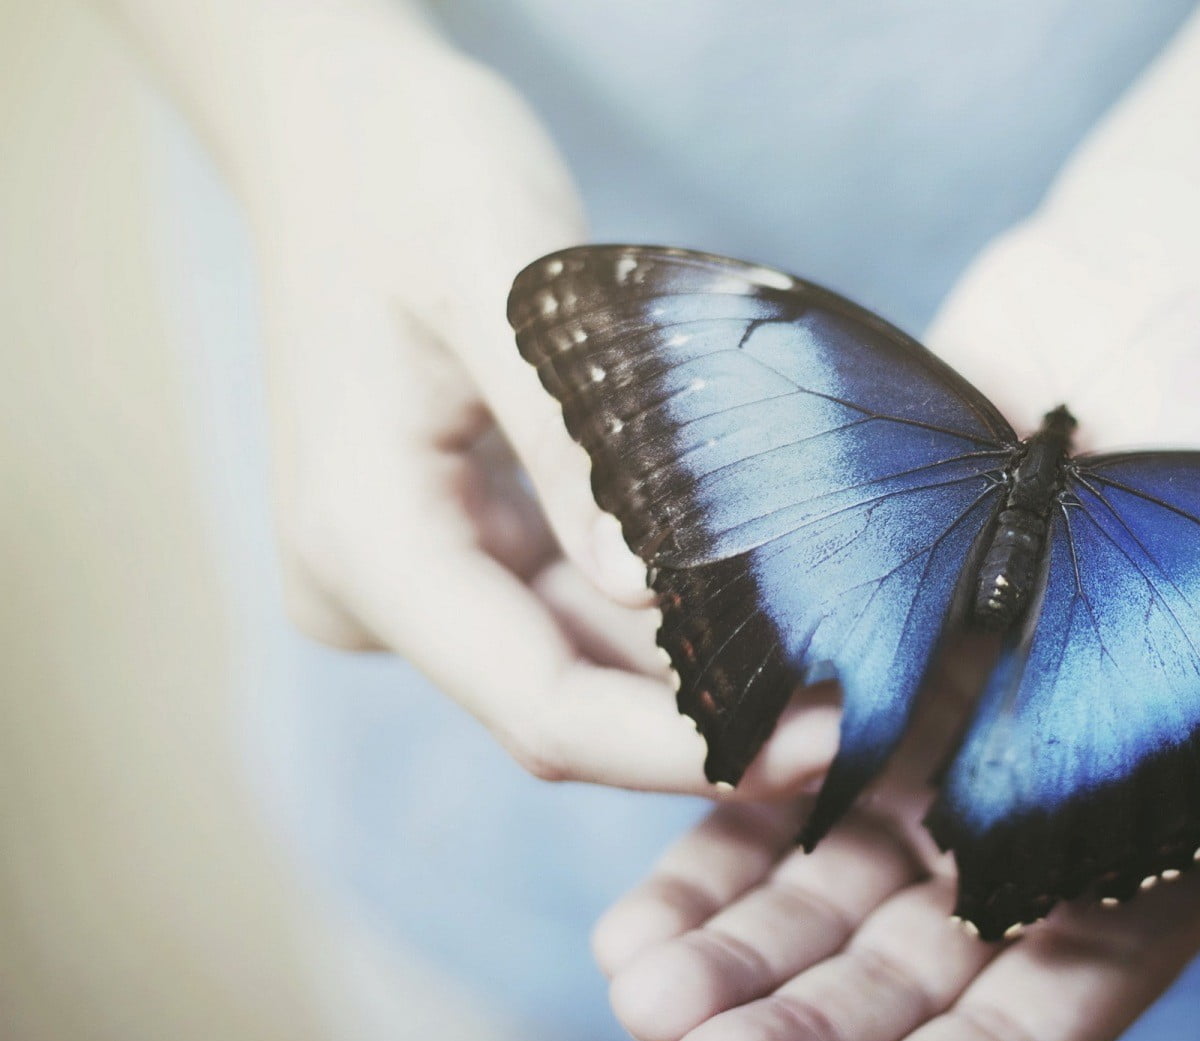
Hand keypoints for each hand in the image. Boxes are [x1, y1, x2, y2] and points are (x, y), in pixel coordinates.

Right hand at [229, 30, 835, 795]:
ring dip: (697, 676)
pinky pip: (568, 610)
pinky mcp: (450, 545)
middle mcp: (371, 586)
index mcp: (364, 538)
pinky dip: (665, 618)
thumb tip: (655, 598)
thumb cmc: (414, 171)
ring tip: (839, 669)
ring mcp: (409, 573)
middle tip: (862, 718)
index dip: (680, 750)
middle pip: (557, 702)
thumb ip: (573, 442)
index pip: (537, 704)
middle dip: (707, 726)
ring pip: (572, 664)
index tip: (821, 747)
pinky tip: (770, 609)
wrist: (334, 129)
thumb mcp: (500, 273)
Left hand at [592, 219, 1199, 1040]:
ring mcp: (913, 776)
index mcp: (1118, 892)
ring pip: (807, 906)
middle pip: (889, 984)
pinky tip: (627, 921)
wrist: (1155, 359)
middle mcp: (1004, 856)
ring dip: (729, 965)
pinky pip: (752, 802)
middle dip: (799, 1036)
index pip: (1016, 1034)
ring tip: (646, 1004)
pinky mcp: (836, 694)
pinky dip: (695, 864)